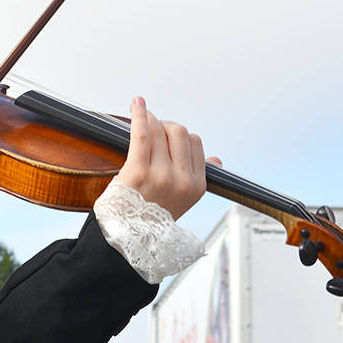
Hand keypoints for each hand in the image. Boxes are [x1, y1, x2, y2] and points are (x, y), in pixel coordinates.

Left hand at [113, 97, 219, 219]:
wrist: (125, 239)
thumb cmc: (150, 217)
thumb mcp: (182, 201)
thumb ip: (199, 178)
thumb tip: (217, 159)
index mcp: (197, 187)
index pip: (195, 143)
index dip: (178, 135)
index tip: (165, 134)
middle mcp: (182, 181)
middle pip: (180, 132)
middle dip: (165, 125)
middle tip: (151, 128)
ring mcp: (161, 176)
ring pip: (160, 130)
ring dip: (149, 119)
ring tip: (141, 116)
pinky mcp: (138, 172)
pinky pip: (142, 134)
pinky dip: (140, 114)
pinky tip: (137, 103)